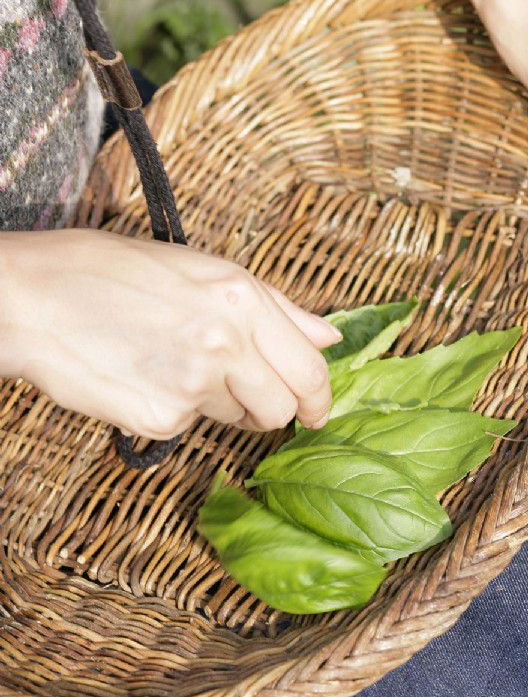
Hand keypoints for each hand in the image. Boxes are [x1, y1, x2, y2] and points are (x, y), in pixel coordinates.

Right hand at [0, 229, 339, 438]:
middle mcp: (226, 341)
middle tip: (241, 397)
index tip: (316, 410)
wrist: (29, 298)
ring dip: (217, 404)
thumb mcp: (198, 269)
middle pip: (282, 408)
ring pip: (236, 419)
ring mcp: (194, 384)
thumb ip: (273, 306)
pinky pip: (187, 428)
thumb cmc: (105, 273)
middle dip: (270, 410)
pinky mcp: (161, 419)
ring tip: (170, 364)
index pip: (310, 368)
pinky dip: (171, 412)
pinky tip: (140, 377)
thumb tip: (329, 335)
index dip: (319, 398)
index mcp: (241, 296)